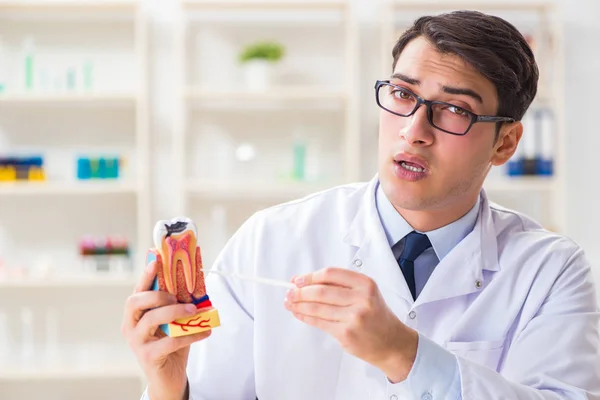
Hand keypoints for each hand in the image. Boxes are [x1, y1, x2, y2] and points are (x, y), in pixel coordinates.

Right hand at [121, 251, 211, 399]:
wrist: (169, 377)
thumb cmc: (171, 344)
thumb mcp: (175, 321)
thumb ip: (180, 303)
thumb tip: (198, 281)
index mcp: (136, 313)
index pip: (138, 290)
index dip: (146, 274)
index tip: (156, 260)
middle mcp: (130, 325)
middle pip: (135, 302)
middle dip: (157, 295)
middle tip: (177, 296)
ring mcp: (136, 342)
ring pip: (150, 320)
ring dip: (174, 312)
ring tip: (193, 311)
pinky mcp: (147, 356)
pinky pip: (169, 341)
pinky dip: (190, 335)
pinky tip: (205, 331)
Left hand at [284, 267, 417, 382]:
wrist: (392, 342)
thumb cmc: (376, 316)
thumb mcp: (365, 293)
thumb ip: (340, 285)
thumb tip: (305, 281)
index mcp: (365, 284)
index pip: (330, 274)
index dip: (310, 276)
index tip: (298, 279)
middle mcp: (361, 299)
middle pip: (321, 291)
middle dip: (300, 291)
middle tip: (290, 292)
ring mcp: (353, 317)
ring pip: (317, 308)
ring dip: (299, 305)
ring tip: (290, 302)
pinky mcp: (346, 333)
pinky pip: (319, 322)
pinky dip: (305, 317)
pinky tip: (299, 314)